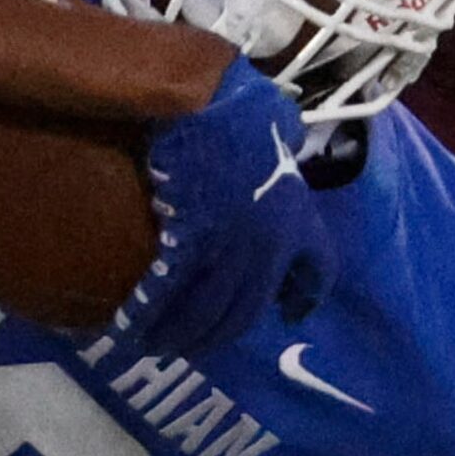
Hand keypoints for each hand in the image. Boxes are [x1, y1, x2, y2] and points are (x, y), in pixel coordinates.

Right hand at [126, 58, 336, 360]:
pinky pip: (174, 297)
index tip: (292, 315)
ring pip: (210, 313)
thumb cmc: (241, 110)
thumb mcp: (279, 126)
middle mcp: (269, 246)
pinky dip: (154, 317)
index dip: (306, 296)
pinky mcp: (189, 249)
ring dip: (184, 335)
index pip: (318, 270)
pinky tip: (135, 330)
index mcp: (298, 218)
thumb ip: (284, 140)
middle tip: (197, 347)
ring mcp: (229, 252)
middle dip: (221, 334)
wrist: (204, 108)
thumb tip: (284, 132)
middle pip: (249, 308)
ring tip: (160, 347)